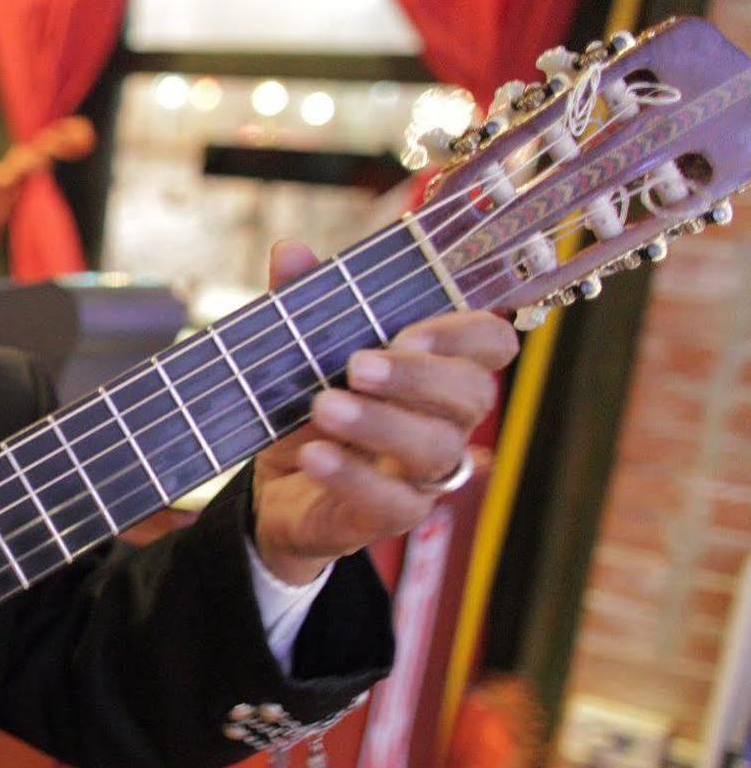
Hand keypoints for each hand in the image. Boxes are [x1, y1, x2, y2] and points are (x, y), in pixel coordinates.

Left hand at [251, 240, 517, 583]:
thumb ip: (301, 304)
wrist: (276, 489)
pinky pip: (394, 504)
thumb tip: (290, 251)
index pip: (491, 346)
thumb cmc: (311, 409)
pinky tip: (314, 455)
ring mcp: (424, 474)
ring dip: (381, 423)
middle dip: (417, 376)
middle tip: (356, 364)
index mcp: (436, 369)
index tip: (408, 329)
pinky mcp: (392, 516)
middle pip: (473, 396)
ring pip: (436, 449)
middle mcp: (444, 421)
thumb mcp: (300, 354)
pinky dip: (352, 476)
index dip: (464, 336)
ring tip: (324, 405)